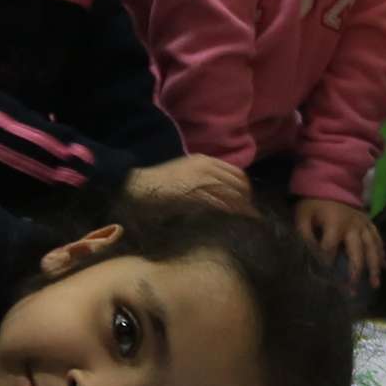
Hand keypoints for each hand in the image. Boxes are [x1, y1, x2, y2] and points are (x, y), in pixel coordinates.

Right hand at [127, 156, 252, 215]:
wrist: (137, 187)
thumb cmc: (156, 184)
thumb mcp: (182, 172)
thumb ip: (200, 179)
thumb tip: (216, 195)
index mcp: (204, 161)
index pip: (237, 174)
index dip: (245, 190)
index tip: (246, 203)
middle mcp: (208, 168)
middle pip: (240, 185)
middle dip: (247, 201)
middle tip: (248, 217)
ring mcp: (204, 180)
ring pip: (235, 195)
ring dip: (244, 210)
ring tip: (246, 225)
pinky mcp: (199, 195)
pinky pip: (224, 205)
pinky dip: (233, 215)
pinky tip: (235, 225)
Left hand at [295, 197, 381, 287]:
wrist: (330, 184)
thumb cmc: (314, 204)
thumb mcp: (303, 216)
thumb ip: (304, 235)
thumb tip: (311, 255)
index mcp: (335, 223)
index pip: (330, 248)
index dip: (326, 262)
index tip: (324, 273)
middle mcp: (353, 225)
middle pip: (357, 252)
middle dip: (355, 272)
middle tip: (354, 290)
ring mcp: (364, 224)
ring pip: (372, 247)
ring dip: (374, 266)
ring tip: (375, 284)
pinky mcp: (369, 223)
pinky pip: (378, 239)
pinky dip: (381, 253)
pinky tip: (383, 267)